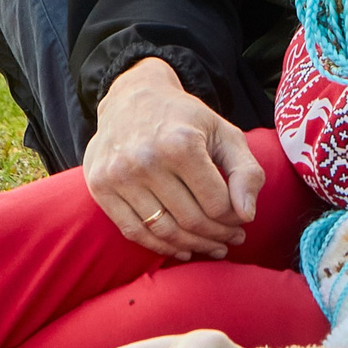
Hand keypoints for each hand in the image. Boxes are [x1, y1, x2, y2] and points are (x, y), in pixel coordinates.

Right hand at [83, 58, 263, 257]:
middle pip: (191, 220)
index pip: (216, 203)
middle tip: (231, 240)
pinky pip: (133, 231)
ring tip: (212, 247)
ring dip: (193, 246)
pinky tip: (181, 249)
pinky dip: (160, 247)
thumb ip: (246, 171)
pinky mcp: (101, 186)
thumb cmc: (185, 120)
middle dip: (218, 236)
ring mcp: (118, 175)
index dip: (234, 219)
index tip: (241, 221)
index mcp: (181, 144)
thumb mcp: (225, 133)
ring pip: (163, 231)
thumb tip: (247, 215)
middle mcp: (146, 160)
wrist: (132, 98)